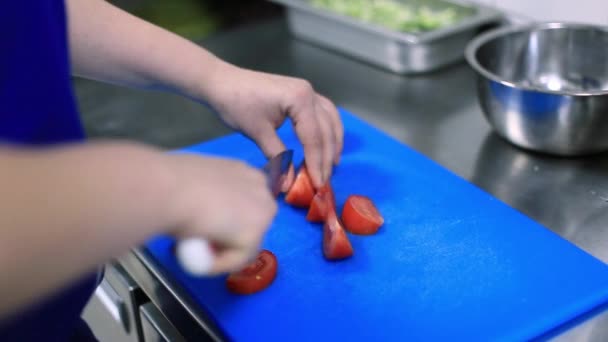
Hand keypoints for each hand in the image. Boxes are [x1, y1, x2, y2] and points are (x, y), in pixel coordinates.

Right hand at [167, 154, 276, 273]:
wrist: (168, 188)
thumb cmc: (170, 180)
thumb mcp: (193, 181)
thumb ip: (207, 196)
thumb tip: (200, 208)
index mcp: (244, 171)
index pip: (245, 203)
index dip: (226, 220)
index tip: (204, 231)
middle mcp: (260, 188)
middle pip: (250, 225)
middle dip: (228, 239)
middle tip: (200, 246)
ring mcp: (262, 212)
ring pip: (245, 245)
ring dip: (221, 254)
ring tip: (194, 253)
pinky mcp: (253, 235)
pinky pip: (236, 259)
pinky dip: (217, 265)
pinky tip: (198, 259)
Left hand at [205, 63, 343, 188]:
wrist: (222, 82)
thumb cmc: (236, 104)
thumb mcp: (258, 133)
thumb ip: (278, 158)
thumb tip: (288, 185)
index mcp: (300, 99)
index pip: (314, 137)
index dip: (317, 164)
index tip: (318, 185)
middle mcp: (309, 92)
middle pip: (325, 131)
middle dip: (325, 158)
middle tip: (323, 182)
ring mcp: (308, 91)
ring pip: (331, 120)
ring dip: (333, 143)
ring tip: (331, 165)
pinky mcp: (302, 93)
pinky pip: (324, 112)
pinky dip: (328, 129)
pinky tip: (327, 143)